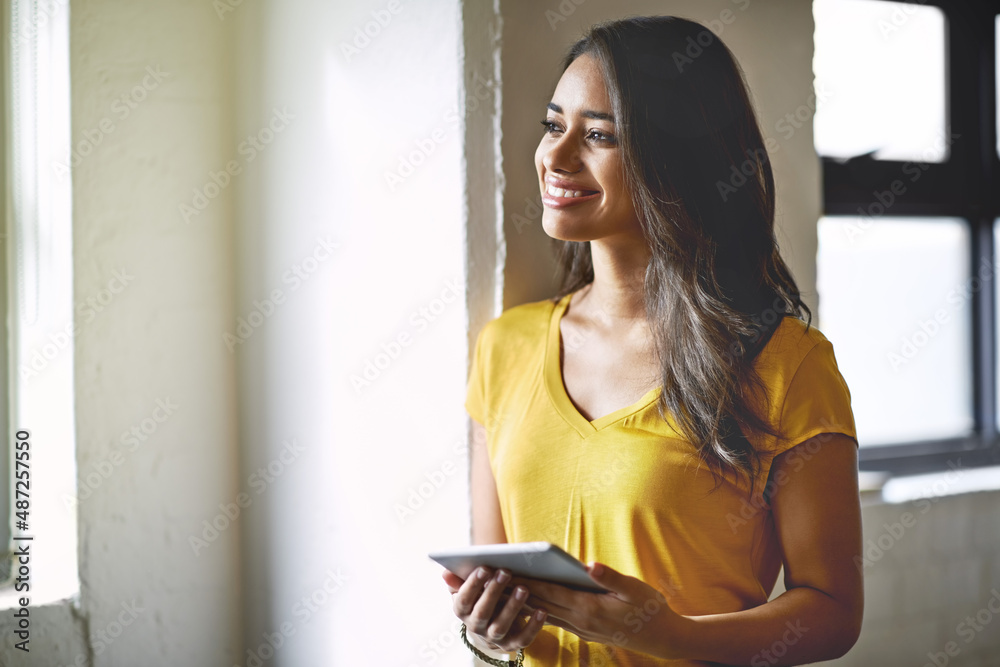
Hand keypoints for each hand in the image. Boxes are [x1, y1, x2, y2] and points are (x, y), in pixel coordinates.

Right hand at [442, 566, 548, 653]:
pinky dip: (533, 626)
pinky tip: (541, 610)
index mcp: (463, 612)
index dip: (473, 584)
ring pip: (501, 626)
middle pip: (482, 612)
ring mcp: (494, 638)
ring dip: (512, 607)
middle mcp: (476, 627)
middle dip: (493, 591)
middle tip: (505, 571)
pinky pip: (523, 638)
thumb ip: (459, 581)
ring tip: (523, 588)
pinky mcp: (512, 645)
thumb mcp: (469, 589)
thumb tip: (445, 572)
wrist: (491, 626)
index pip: (464, 599)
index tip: (485, 567)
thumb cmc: (481, 598)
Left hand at [506, 562, 689, 659]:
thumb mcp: (635, 589)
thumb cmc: (650, 609)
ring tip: (500, 590)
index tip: (506, 572)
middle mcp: (581, 622)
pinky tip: (527, 603)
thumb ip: (610, 577)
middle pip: (541, 605)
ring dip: (522, 603)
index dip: (527, 582)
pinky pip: (554, 620)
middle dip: (515, 593)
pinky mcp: (584, 632)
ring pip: (544, 614)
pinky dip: (537, 611)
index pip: (550, 593)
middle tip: (491, 580)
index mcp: (590, 609)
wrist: (663, 639)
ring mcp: (581, 629)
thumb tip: (589, 565)